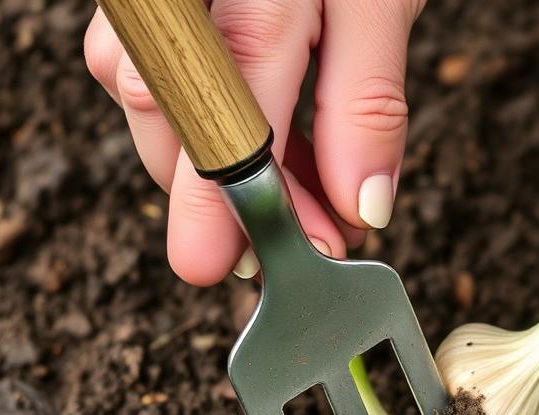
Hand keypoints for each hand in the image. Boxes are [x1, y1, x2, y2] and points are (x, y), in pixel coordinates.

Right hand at [85, 0, 423, 284]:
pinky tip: (273, 150)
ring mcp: (159, 8)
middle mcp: (183, 7)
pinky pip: (162, 86)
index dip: (224, 207)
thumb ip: (367, 102)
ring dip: (228, 174)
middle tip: (310, 235)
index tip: (238, 263)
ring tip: (307, 192)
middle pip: (176, 132)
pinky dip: (217, 134)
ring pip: (160, 116)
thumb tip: (361, 202)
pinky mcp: (159, 13)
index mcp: (253, 3)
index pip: (222, 126)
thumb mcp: (380, 1)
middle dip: (237, 204)